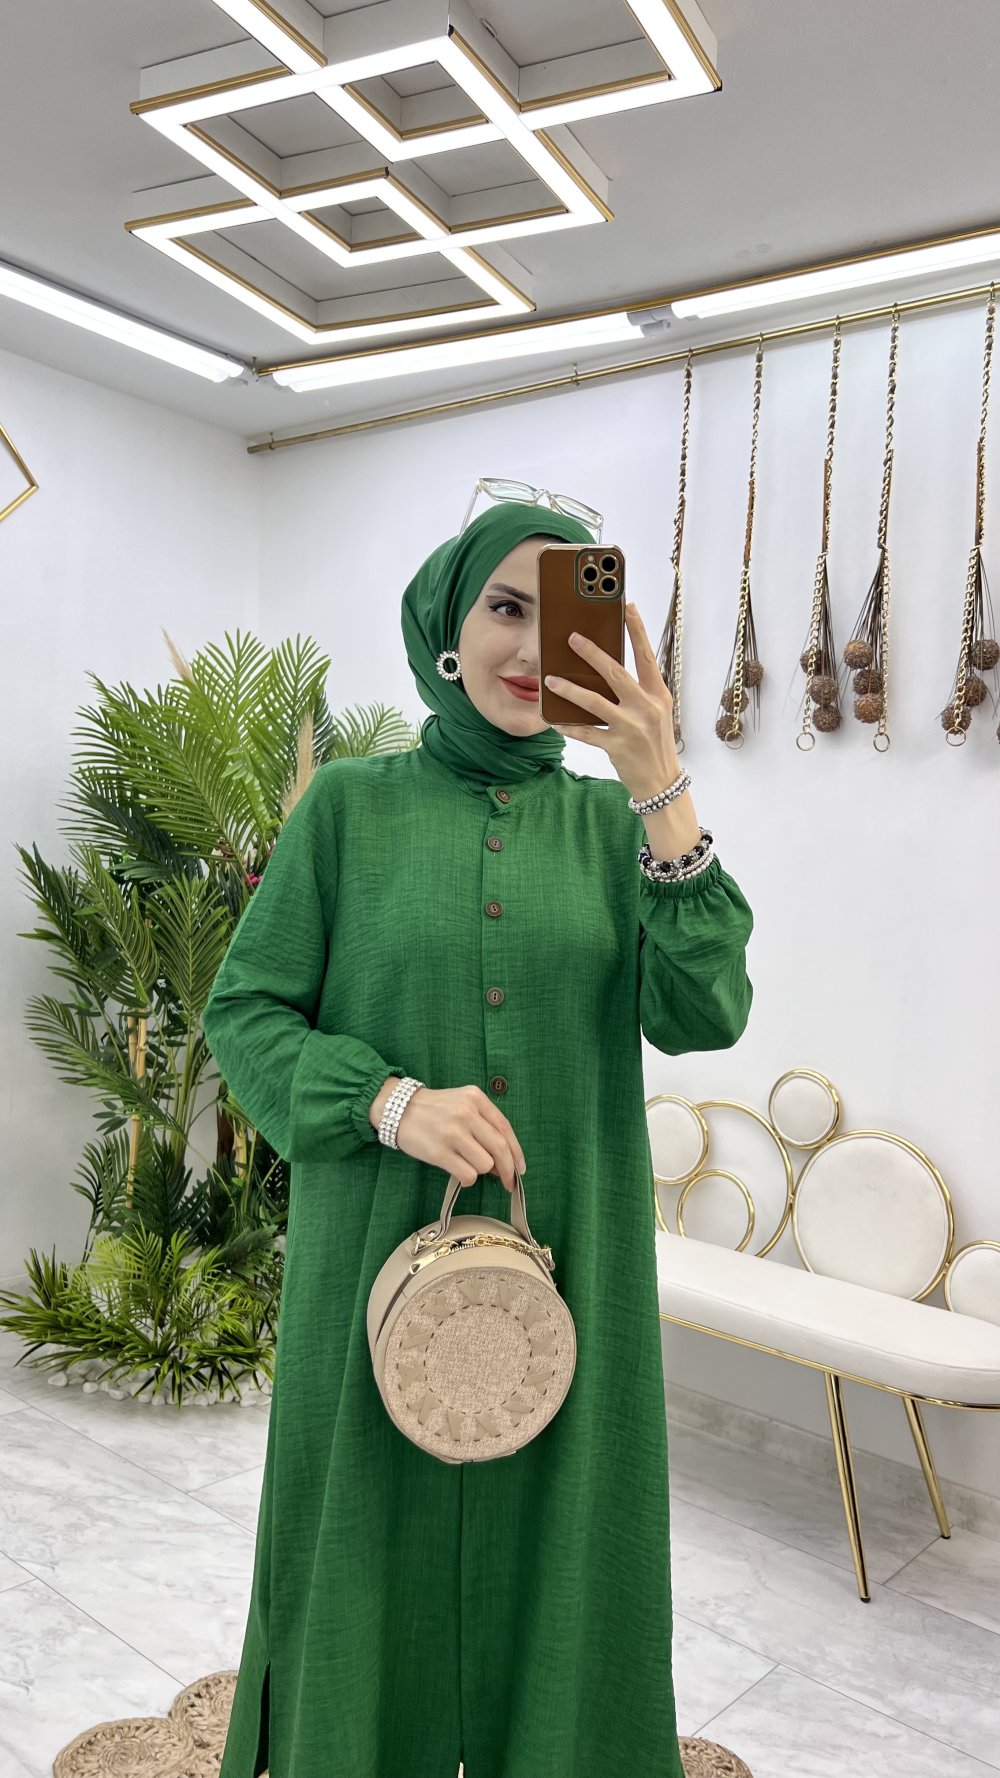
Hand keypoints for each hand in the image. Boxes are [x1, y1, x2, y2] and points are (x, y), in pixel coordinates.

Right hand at [394, 1085, 526, 1191]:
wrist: (398, 1110)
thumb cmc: (435, 1110)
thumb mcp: (462, 1103)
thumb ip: (485, 1125)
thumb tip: (505, 1161)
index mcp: (475, 1098)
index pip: (505, 1128)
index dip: (517, 1152)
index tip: (520, 1169)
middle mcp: (466, 1113)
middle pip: (500, 1148)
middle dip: (508, 1170)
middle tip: (508, 1182)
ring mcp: (452, 1133)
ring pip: (485, 1164)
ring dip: (481, 1171)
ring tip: (468, 1164)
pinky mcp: (439, 1152)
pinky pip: (467, 1175)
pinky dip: (468, 1179)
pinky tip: (459, 1171)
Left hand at [544, 602, 678, 800]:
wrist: (662, 781)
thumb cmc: (655, 742)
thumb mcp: (655, 712)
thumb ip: (638, 691)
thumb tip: (608, 669)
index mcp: (657, 695)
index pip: (646, 657)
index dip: (637, 631)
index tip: (627, 608)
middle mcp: (645, 708)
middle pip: (615, 674)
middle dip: (592, 654)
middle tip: (572, 638)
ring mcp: (630, 728)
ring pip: (594, 702)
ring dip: (570, 689)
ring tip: (550, 681)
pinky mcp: (616, 747)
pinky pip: (586, 733)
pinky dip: (569, 726)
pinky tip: (554, 720)